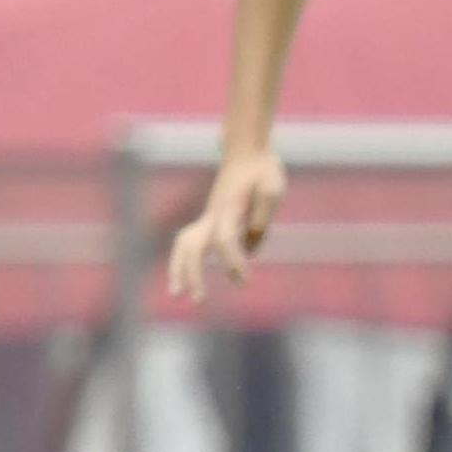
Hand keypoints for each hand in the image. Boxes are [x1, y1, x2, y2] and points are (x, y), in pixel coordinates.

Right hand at [166, 148, 288, 299]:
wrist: (247, 151)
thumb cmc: (263, 170)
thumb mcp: (272, 190)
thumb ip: (261, 220)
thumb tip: (251, 251)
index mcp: (228, 208)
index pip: (224, 240)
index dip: (232, 261)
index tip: (244, 281)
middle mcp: (213, 215)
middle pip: (192, 246)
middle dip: (192, 274)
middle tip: (198, 300)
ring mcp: (208, 216)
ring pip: (184, 245)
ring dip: (180, 269)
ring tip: (179, 294)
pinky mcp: (210, 219)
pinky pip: (192, 243)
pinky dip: (187, 261)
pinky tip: (193, 280)